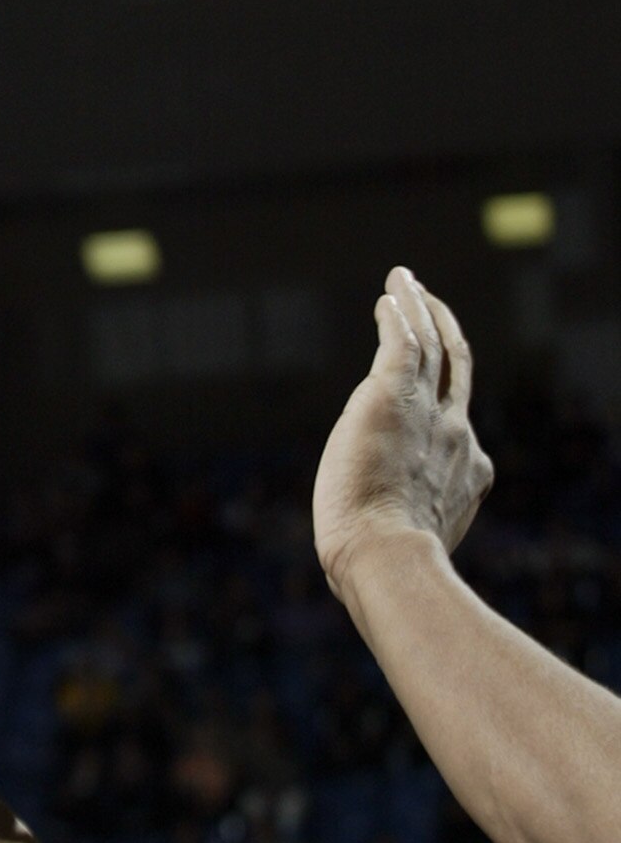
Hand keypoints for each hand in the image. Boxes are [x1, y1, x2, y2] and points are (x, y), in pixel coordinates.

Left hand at [314, 268, 493, 606]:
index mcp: (467, 470)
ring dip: (419, 306)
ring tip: (404, 280)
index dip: (448, 395)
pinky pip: (402, 339)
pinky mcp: (392, 394)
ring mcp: (428, 412)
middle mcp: (457, 433)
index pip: (461, 422)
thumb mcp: (413, 539)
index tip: (433, 381)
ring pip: (431, 342)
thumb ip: (408, 522)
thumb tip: (375, 541)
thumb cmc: (385, 563)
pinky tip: (390, 294)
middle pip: (458, 365)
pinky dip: (400, 312)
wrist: (386, 556)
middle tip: (430, 301)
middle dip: (445, 328)